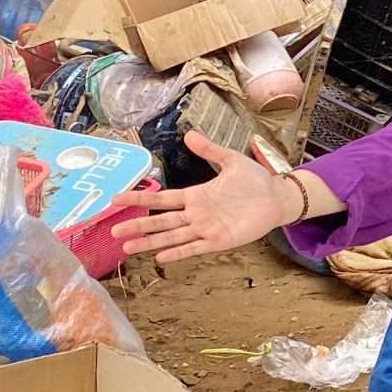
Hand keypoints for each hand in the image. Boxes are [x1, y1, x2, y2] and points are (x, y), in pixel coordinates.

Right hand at [112, 135, 292, 263]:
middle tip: (114, 231)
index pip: (162, 199)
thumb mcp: (231, 160)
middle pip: (161, 221)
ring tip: (128, 248)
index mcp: (196, 195)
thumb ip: (210, 150)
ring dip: (151, 242)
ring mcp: (206, 228)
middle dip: (138, 226)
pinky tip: (161, 258)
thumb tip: (189, 134)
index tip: (116, 200)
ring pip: (172, 236)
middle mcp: (196, 214)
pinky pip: (195, 247)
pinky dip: (178, 252)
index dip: (139, 199)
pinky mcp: (219, 240)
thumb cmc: (255, 181)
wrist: (277, 197)